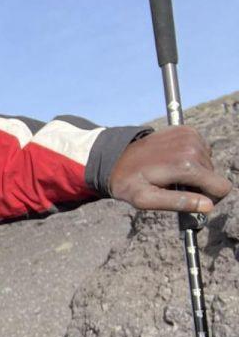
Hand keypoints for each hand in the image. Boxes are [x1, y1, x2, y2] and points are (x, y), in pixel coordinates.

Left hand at [109, 125, 231, 212]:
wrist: (115, 156)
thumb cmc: (129, 182)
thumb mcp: (146, 199)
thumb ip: (178, 202)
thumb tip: (208, 205)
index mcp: (186, 166)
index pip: (221, 187)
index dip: (211, 198)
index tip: (194, 199)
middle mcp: (192, 147)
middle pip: (214, 176)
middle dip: (199, 184)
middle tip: (174, 186)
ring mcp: (190, 136)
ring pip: (208, 163)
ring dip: (194, 171)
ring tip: (170, 173)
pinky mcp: (187, 130)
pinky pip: (202, 150)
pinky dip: (191, 157)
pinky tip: (172, 161)